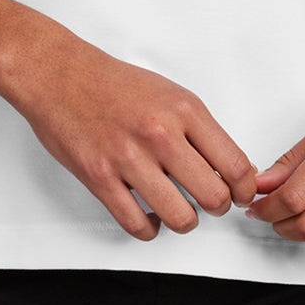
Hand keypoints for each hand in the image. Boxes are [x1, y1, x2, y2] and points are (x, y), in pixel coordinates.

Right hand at [3, 31, 258, 241]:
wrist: (60, 74)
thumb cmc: (113, 83)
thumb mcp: (169, 93)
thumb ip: (199, 129)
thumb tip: (229, 166)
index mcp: (184, 110)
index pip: (235, 165)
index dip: (244, 189)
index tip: (241, 194)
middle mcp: (160, 134)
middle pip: (214, 197)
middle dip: (217, 207)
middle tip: (209, 202)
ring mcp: (129, 158)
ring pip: (181, 218)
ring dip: (185, 221)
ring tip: (178, 210)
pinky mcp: (100, 178)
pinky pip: (137, 225)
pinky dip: (149, 229)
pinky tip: (149, 217)